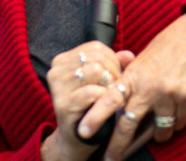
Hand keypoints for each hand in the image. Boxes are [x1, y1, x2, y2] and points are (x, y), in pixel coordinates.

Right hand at [43, 41, 134, 160]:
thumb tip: (129, 56)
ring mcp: (58, 87)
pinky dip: (106, 98)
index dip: (112, 61)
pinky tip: (106, 106)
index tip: (114, 76)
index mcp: (62, 60)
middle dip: (114, 74)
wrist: (76, 136)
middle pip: (98, 59)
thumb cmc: (89, 105)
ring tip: (111, 96)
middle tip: (115, 89)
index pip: (96, 48)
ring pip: (97, 71)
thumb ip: (114, 64)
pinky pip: (94, 92)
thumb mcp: (101, 80)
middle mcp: (56, 70)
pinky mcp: (64, 104)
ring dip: (111, 85)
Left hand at [81, 11, 185, 160]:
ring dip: (158, 135)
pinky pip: (180, 123)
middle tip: (110, 160)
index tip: (83, 132)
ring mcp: (170, 95)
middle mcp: (149, 87)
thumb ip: (131, 81)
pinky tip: (175, 114)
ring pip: (160, 131)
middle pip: (129, 124)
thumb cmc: (167, 45)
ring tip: (157, 132)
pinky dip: (176, 123)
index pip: (109, 99)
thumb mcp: (142, 60)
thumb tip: (119, 102)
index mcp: (134, 76)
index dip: (95, 117)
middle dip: (118, 146)